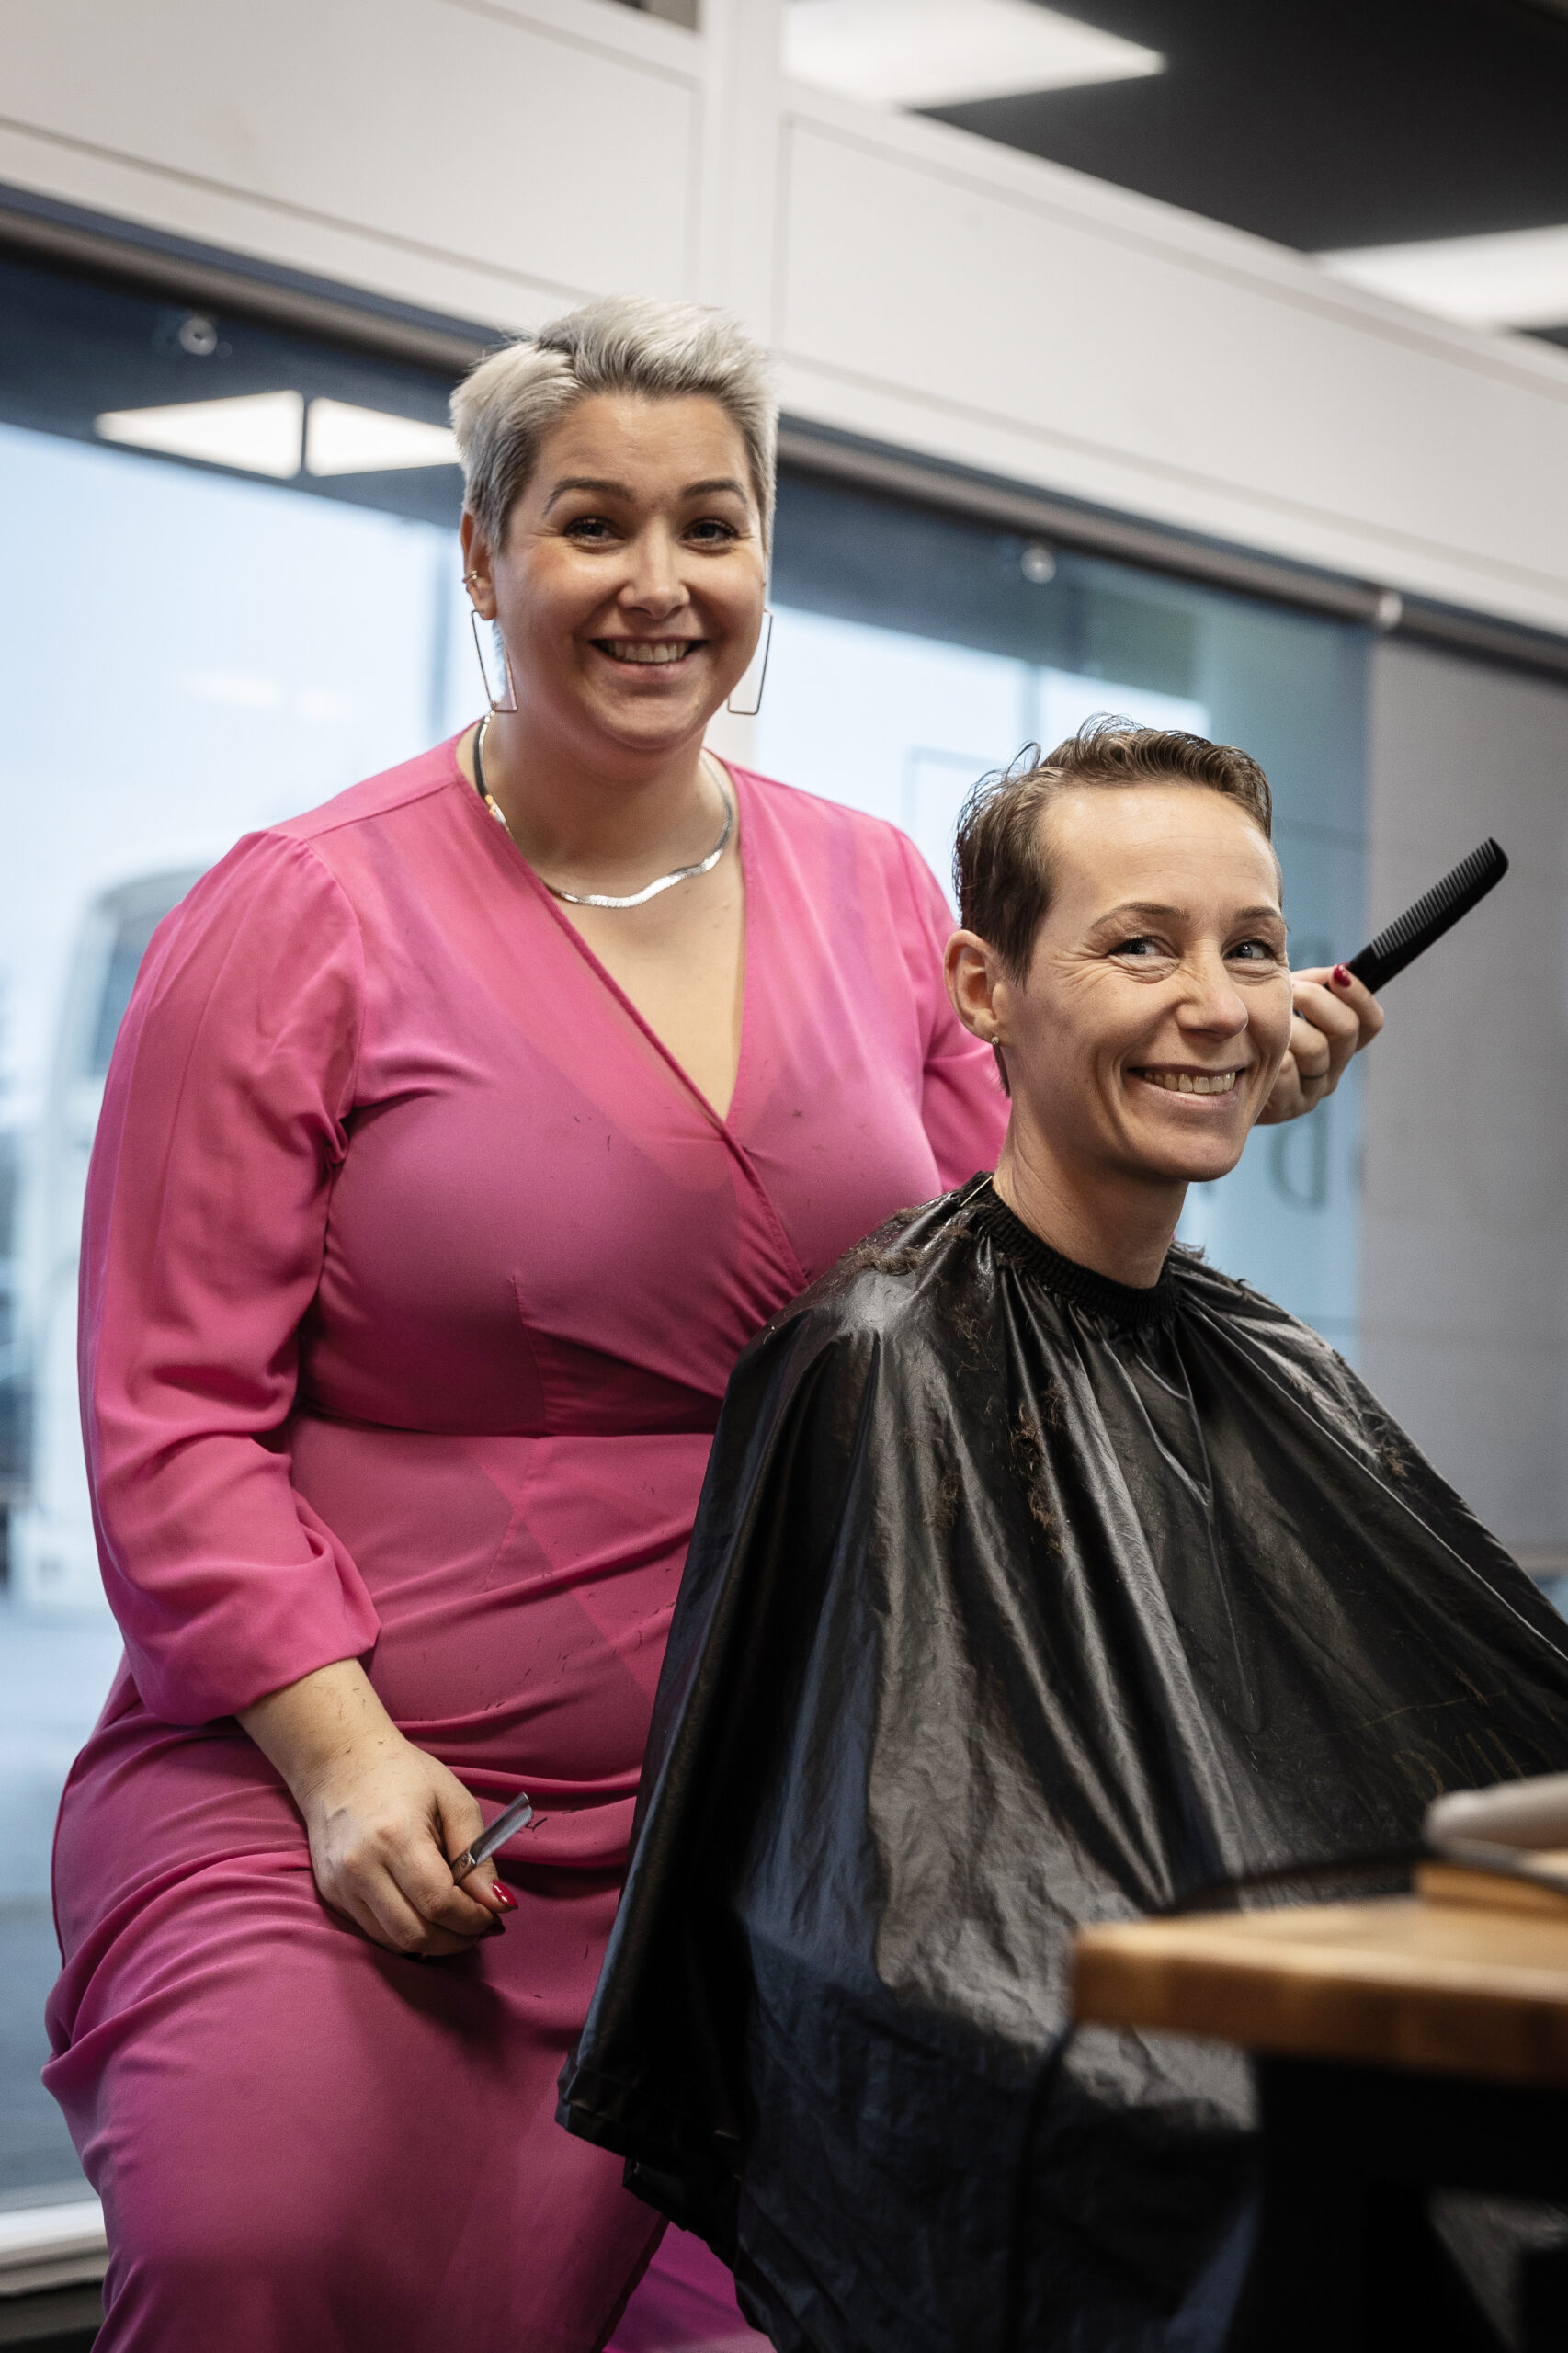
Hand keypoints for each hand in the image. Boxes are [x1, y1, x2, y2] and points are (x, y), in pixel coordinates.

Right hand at [239, 1660, 513, 1956]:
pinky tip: (425, 1914)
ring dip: (433, 1943)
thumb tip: (498, 1903)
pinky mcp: (331, 1895)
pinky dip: (406, 1932)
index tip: (494, 1915)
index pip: (439, 1903)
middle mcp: (361, 1868)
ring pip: (394, 1942)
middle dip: (456, 1940)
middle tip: (479, 1926)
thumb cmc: (404, 1775)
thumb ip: (476, 1853)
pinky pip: (375, 1932)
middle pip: (416, 1934)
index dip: (472, 1919)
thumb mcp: (453, 1799)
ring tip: (456, 1922)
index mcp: (396, 1837)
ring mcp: (340, 1885)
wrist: (338, 1763)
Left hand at [1255, 964, 1383, 1125]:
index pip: (1370, 1022)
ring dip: (1288, 1023)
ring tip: (1262, 1012)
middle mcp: (1332, 1069)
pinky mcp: (1288, 1107)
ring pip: (1316, 1048)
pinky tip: (1251, 1044)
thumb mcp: (1282, 1001)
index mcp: (1338, 1043)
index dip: (1360, 995)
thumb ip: (1310, 984)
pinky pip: (1287, 1070)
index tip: (1338, 973)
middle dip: (1316, 999)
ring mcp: (1312, 1091)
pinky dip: (1269, 1051)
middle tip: (1288, 986)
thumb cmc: (1248, 1029)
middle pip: (1346, 1030)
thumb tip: (1338, 971)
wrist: (1213, 1074)